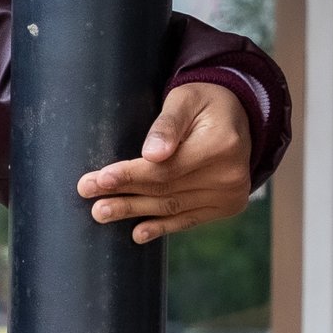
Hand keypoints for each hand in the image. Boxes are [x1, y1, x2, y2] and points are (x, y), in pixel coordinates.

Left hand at [77, 80, 252, 244]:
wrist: (239, 116)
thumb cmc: (204, 102)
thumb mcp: (185, 99)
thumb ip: (167, 124)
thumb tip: (151, 154)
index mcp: (221, 146)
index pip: (165, 168)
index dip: (130, 175)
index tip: (100, 179)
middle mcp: (229, 175)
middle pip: (165, 190)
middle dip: (124, 196)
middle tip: (92, 202)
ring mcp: (230, 194)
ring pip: (172, 207)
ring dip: (135, 213)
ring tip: (102, 213)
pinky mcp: (227, 205)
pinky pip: (188, 219)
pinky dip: (161, 227)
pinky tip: (138, 233)